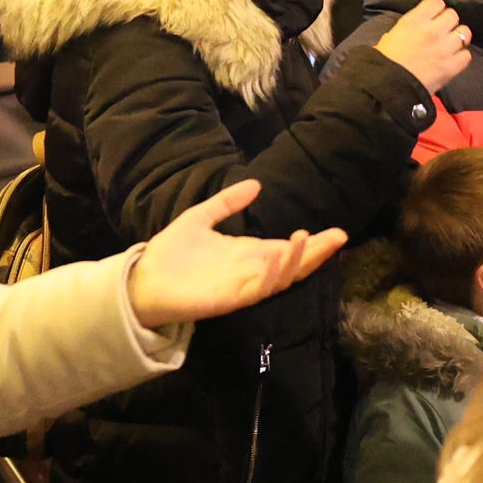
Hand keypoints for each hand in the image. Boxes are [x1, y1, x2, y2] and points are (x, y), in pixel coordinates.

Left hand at [126, 180, 347, 328]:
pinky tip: (282, 256)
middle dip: (317, 253)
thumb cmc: (171, 252)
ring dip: (298, 260)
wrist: (143, 279)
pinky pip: (259, 288)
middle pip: (292, 264)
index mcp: (246, 253)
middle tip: (339, 237)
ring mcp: (243, 286)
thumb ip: (227, 202)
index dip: (311, 243)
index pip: (285, 248)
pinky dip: (274, 273)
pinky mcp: (231, 298)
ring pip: (281, 277)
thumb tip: (257, 183)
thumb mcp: (201, 217)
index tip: (335, 232)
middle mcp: (250, 271)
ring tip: (310, 239)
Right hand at [373, 0, 472, 93]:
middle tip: (442, 30)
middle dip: (448, 22)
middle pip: (453, 15)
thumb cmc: (385, 61)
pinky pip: (467, 55)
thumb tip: (418, 25)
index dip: (436, 8)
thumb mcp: (392, 34)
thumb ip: (410, 26)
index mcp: (415, 20)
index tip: (433, 15)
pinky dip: (461, 57)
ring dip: (458, 37)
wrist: (389, 86)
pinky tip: (453, 59)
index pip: (437, 2)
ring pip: (464, 33)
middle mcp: (433, 30)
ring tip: (451, 44)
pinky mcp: (452, 66)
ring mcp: (445, 48)